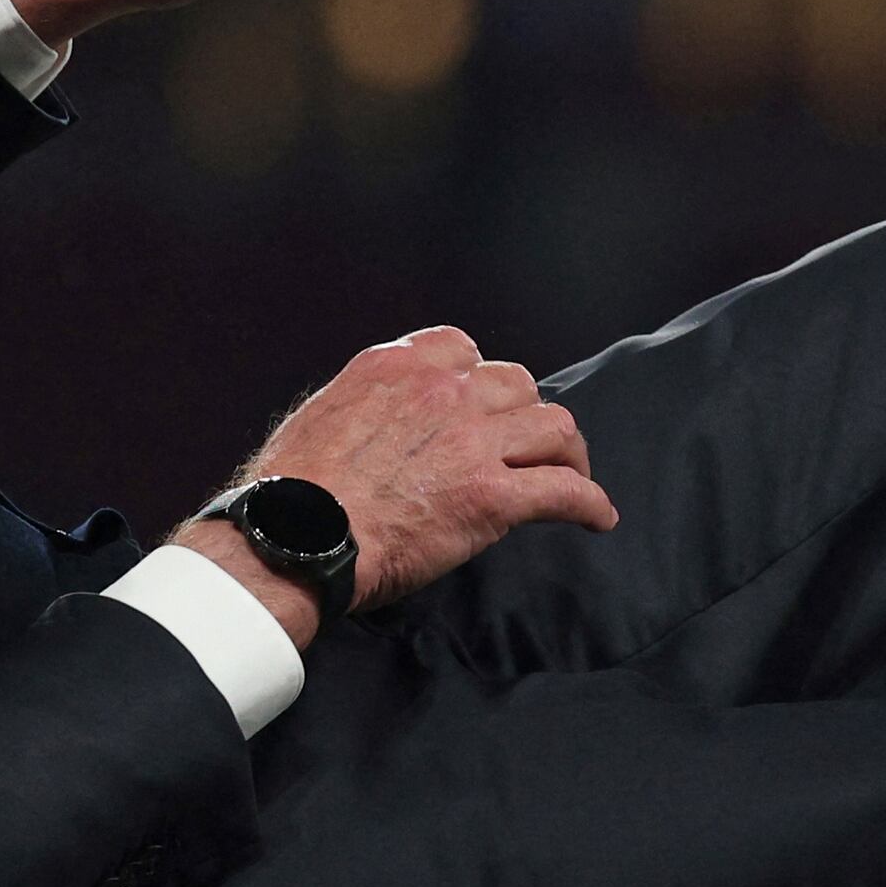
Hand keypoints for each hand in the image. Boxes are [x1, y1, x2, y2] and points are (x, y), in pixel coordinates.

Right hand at [187, 328, 616, 635]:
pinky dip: (590, 503)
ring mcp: (471, 442)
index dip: (479, 378)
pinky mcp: (492, 496)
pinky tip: (598, 518)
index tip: (481, 404)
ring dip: (567, 452)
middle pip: (516, 384)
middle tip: (527, 446)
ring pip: (554, 427)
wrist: (291, 538)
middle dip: (525, 414)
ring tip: (572, 474)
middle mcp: (441, 392)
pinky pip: (564, 491)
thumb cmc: (287, 496)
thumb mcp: (320, 419)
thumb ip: (363, 408)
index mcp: (394, 369)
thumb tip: (375, 428)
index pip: (462, 348)